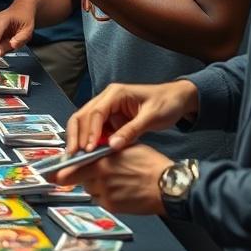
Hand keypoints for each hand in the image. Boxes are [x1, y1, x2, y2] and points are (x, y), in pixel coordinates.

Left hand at [53, 144, 173, 215]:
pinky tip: (120, 190)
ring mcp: (106, 194)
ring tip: (115, 180)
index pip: (72, 168)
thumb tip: (90, 149)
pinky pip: (101, 200)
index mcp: (101, 161)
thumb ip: (104, 150)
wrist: (169, 187)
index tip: (49, 175)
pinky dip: (106, 195)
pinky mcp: (113, 207)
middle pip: (79, 180)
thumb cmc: (150, 164)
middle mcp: (100, 179)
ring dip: (95, 186)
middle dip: (83, 176)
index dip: (59, 172)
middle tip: (94, 174)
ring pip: (90, 189)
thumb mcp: (125, 148)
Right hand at [65, 80, 199, 152]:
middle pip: (83, 115)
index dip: (90, 131)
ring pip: (85, 122)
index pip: (96, 112)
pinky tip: (89, 153)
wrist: (176, 99)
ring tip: (77, 156)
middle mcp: (106, 99)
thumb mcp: (151, 117)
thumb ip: (131, 131)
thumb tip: (112, 146)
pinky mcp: (110, 118)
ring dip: (80, 138)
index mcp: (115, 94)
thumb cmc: (166, 103)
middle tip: (74, 154)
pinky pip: (95, 129)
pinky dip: (90, 140)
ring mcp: (107, 108)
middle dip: (76, 135)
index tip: (88, 149)